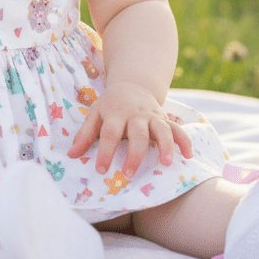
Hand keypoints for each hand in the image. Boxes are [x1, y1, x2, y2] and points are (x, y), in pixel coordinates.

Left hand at [66, 81, 192, 177]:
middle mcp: (135, 115)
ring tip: (165, 163)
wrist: (132, 84)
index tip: (100, 169)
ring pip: (161, 129)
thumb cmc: (111, 105)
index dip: (104, 151)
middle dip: (134, 154)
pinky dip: (184, 141)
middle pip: (137, 133)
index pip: (109, 133)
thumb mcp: (95, 113)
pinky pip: (178, 129)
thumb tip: (71, 155)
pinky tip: (188, 156)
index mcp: (115, 113)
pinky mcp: (165, 119)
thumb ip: (84, 134)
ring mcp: (152, 116)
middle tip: (128, 174)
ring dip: (165, 145)